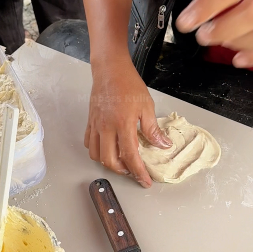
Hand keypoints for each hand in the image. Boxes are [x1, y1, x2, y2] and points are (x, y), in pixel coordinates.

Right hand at [85, 58, 171, 187]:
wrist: (110, 70)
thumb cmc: (128, 84)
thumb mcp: (147, 106)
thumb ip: (153, 129)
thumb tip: (163, 145)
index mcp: (123, 124)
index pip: (131, 156)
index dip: (139, 172)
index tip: (145, 181)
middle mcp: (107, 127)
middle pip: (110, 161)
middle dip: (123, 171)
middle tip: (134, 171)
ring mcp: (96, 125)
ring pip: (97, 155)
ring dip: (109, 163)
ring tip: (121, 161)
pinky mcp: (90, 122)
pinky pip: (89, 143)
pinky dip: (98, 151)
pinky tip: (108, 148)